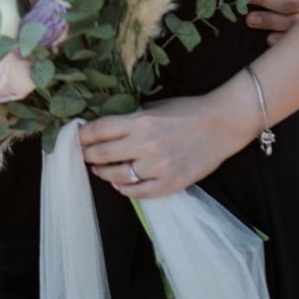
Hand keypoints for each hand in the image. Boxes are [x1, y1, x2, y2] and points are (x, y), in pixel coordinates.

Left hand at [79, 95, 250, 198]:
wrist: (221, 125)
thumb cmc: (188, 110)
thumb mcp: (156, 105)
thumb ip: (133, 117)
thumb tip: (109, 126)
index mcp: (141, 120)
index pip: (100, 130)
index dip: (83, 134)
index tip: (76, 136)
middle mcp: (146, 144)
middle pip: (103, 154)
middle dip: (87, 154)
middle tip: (82, 154)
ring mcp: (158, 166)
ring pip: (117, 176)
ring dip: (103, 172)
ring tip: (97, 169)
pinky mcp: (170, 183)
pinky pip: (139, 192)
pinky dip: (124, 189)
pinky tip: (118, 184)